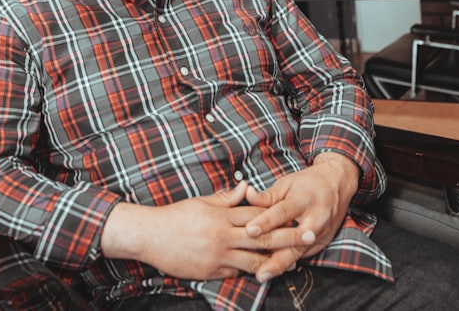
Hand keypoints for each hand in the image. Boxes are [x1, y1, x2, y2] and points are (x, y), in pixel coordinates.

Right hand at [101, 183, 301, 280]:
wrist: (148, 235)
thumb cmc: (175, 216)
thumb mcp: (201, 202)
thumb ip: (226, 198)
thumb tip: (246, 187)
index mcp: (222, 216)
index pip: (257, 214)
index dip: (279, 215)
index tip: (298, 213)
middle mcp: (223, 236)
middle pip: (263, 237)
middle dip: (289, 236)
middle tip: (310, 235)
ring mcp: (217, 256)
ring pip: (254, 260)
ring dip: (275, 261)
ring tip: (294, 261)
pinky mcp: (210, 272)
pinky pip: (235, 273)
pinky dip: (249, 271)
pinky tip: (262, 271)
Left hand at [244, 153, 358, 282]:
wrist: (337, 185)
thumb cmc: (307, 184)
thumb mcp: (287, 183)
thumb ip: (267, 195)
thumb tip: (247, 195)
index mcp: (304, 199)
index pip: (282, 212)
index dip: (265, 221)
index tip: (249, 230)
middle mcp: (315, 219)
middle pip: (293, 240)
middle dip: (275, 255)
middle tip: (258, 268)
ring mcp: (320, 234)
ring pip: (298, 252)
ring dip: (280, 265)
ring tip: (263, 275)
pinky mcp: (321, 244)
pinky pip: (301, 255)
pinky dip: (286, 263)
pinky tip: (271, 270)